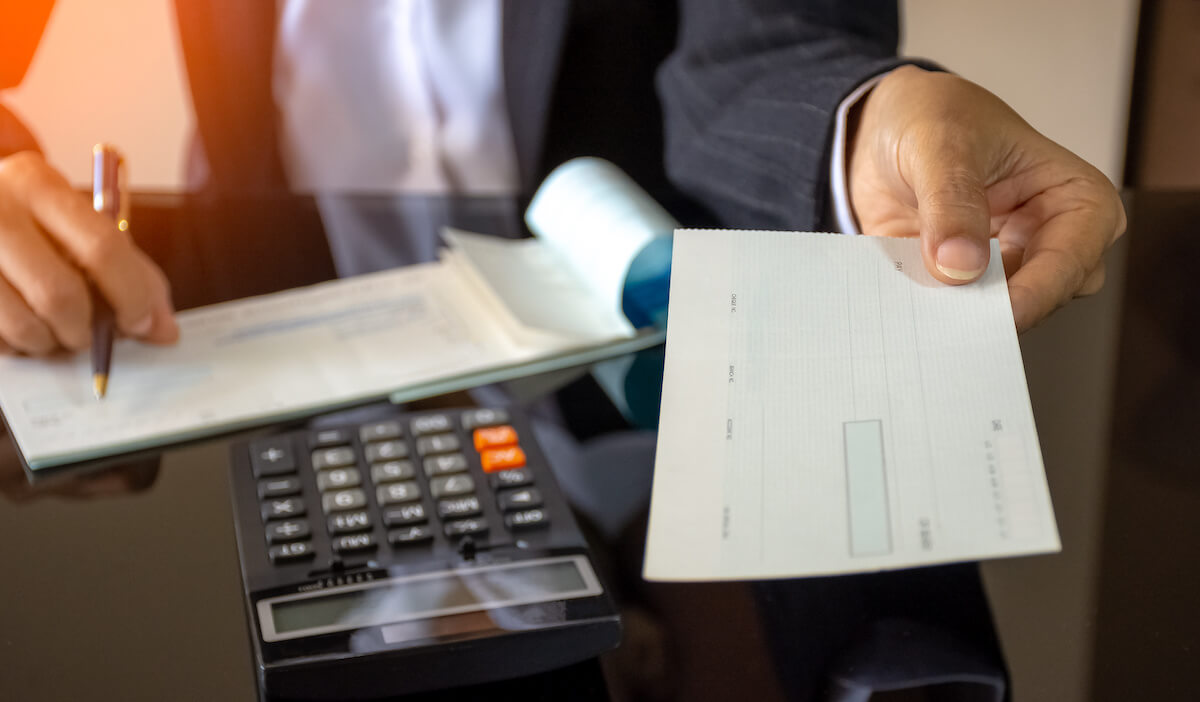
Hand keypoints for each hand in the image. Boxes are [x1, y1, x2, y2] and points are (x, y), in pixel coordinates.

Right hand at [0, 151, 177, 353]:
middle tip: (87, 335)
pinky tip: (17, 326)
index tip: (140, 322)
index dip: (131, 296)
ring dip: (47, 342)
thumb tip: (163, 329)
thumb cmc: (28, 220)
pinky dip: (15, 344)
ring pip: (22, 323)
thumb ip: (130, 271)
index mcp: (38, 183)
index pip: (103, 248)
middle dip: (84, 330)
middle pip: (60, 294)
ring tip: (50, 331)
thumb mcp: (78, 225)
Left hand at [847, 66, 1125, 331]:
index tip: (999, 313)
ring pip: (994, 318)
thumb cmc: (933, 117)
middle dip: (993, 314)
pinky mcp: (961, 286)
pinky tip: (900, 309)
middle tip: (948, 320)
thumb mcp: (940, 142)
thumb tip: (960, 266)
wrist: (882, 130)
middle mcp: (1050, 243)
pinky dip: (926, 314)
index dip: (1038, 293)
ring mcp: (1005, 270)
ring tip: (919, 313)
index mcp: (1075, 199)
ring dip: (955, 317)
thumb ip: (950, 200)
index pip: (1072, 261)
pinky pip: (949, 315)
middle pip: (1040, 301)